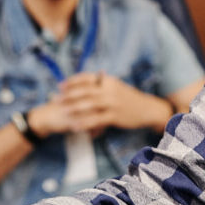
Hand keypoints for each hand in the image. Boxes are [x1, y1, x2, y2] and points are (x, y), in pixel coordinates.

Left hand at [55, 72, 172, 132]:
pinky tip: (75, 126)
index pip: (87, 78)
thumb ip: (104, 83)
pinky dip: (84, 123)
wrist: (148, 109)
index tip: (60, 85)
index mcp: (109, 81)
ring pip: (88, 105)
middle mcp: (110, 90)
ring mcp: (112, 103)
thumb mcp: (118, 87)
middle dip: (68, 95)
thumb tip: (91, 79)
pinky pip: (96, 119)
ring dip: (73, 108)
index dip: (72, 81)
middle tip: (56, 99)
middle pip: (85, 91)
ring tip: (62, 111)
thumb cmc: (130, 99)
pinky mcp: (115, 116)